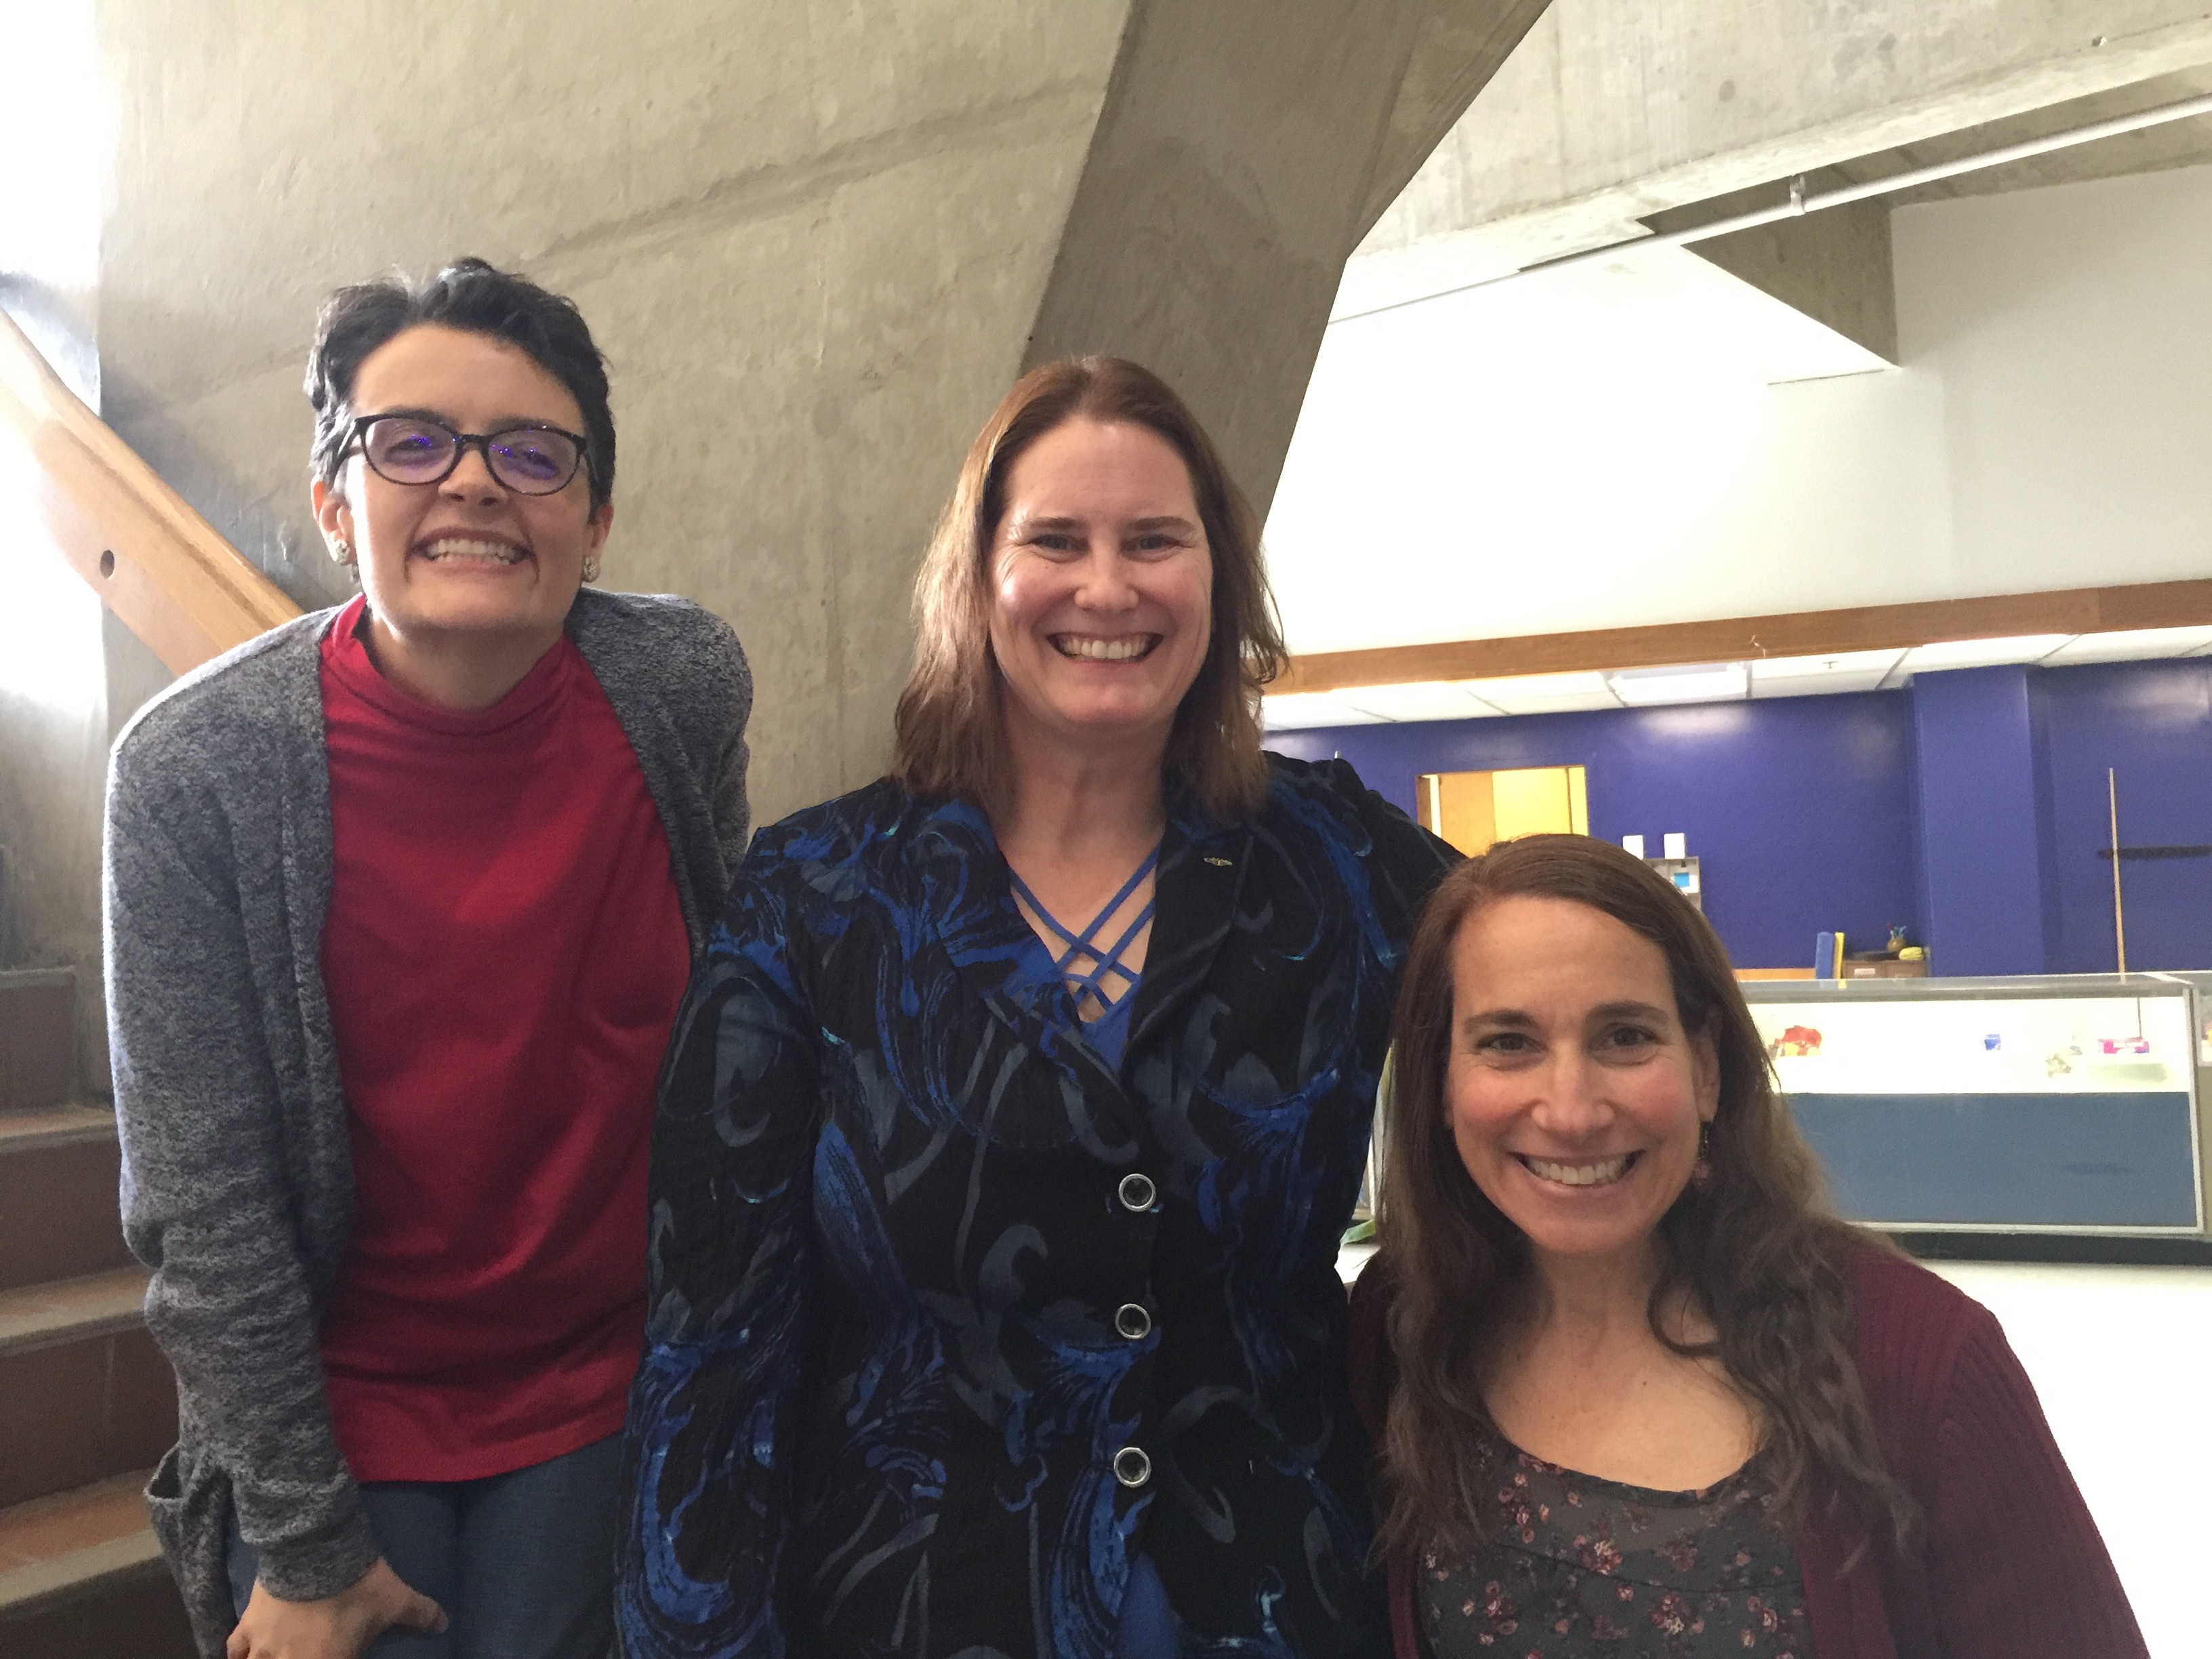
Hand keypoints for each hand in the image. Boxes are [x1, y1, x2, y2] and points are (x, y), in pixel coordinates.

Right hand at [225, 1558, 446, 1658]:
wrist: (315, 1550)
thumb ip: (420, 1614)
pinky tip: (241, 1656)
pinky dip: (238, 1655)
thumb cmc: (357, 1582)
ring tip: (278, 1658)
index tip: (339, 1657)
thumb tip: (444, 1622)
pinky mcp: (247, 1626)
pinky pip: (234, 1651)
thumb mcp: (395, 1599)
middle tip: (308, 1654)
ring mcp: (264, 1648)